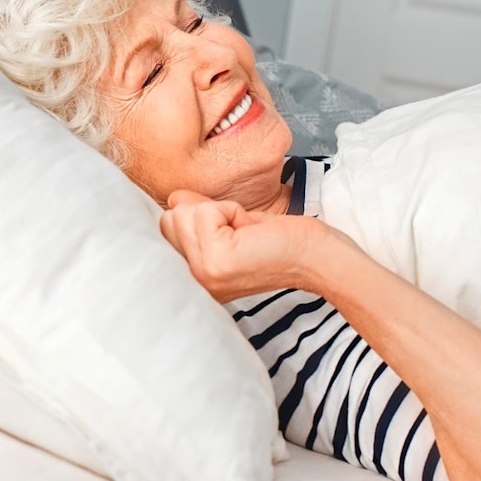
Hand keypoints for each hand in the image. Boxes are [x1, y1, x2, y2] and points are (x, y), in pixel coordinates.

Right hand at [159, 190, 341, 302]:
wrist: (317, 257)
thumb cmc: (281, 242)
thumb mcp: (229, 228)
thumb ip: (196, 216)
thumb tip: (174, 199)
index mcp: (193, 280)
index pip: (163, 231)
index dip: (195, 219)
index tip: (228, 234)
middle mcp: (193, 282)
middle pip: (168, 219)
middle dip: (207, 213)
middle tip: (240, 233)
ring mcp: (203, 273)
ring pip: (183, 212)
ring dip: (220, 212)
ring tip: (246, 233)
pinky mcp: (216, 260)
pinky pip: (205, 211)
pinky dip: (231, 211)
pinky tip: (251, 231)